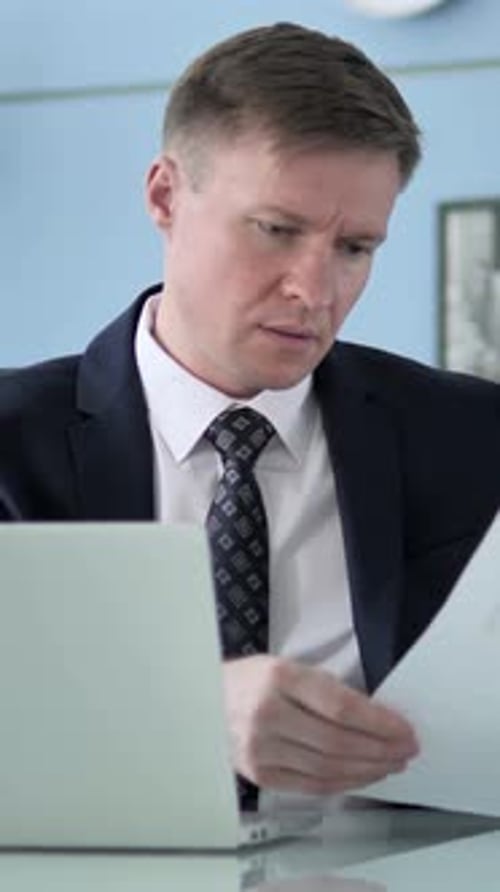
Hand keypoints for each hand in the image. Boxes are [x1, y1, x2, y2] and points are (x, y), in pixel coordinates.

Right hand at [223, 655, 417, 794]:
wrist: (205, 701)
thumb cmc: (253, 681)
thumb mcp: (288, 667)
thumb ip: (326, 690)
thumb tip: (378, 719)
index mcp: (278, 678)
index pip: (340, 706)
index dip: (379, 723)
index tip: (404, 729)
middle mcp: (267, 714)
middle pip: (338, 741)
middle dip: (381, 749)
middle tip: (405, 749)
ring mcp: (260, 748)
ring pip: (328, 767)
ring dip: (368, 769)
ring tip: (391, 764)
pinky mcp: (259, 774)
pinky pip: (311, 785)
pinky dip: (344, 783)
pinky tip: (363, 776)